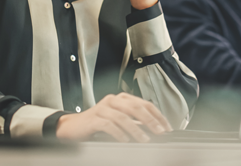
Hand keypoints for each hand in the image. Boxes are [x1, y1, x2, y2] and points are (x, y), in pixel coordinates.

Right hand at [56, 92, 171, 141]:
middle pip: (135, 107)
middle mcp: (113, 100)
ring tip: (144, 140)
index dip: (157, 115)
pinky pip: (108, 125)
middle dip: (150, 120)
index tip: (167, 127)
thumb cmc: (97, 125)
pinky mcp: (93, 119)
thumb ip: (134, 123)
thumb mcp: (118, 121)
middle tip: (160, 132)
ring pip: (123, 117)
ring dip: (136, 129)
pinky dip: (119, 133)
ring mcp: (102, 108)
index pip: (144, 103)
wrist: (73, 127)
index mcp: (121, 99)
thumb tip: (154, 131)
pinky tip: (125, 141)